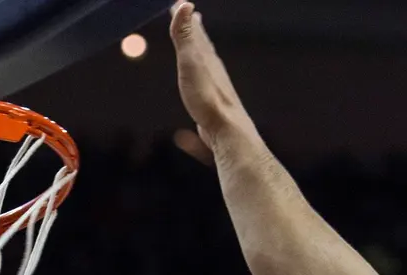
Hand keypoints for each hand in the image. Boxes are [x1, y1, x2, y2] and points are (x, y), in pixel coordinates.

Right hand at [169, 2, 254, 144]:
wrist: (226, 130)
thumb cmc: (207, 97)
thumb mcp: (191, 62)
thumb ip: (186, 35)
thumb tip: (185, 4)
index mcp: (207, 56)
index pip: (195, 29)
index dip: (186, 16)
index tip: (180, 3)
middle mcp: (213, 67)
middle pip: (203, 43)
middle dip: (196, 29)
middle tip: (193, 15)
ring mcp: (214, 85)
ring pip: (206, 61)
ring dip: (200, 50)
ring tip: (197, 44)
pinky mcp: (213, 102)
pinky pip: (205, 80)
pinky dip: (200, 73)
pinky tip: (200, 80)